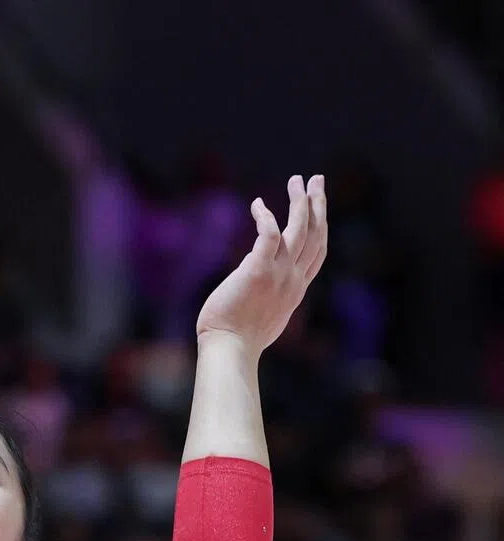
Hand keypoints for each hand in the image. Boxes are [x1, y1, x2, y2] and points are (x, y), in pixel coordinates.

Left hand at [195, 175, 327, 355]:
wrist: (229, 350)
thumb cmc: (237, 340)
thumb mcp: (265, 317)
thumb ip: (269, 298)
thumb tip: (258, 287)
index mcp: (295, 290)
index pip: (317, 253)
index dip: (321, 227)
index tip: (318, 208)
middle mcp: (293, 280)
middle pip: (316, 235)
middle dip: (318, 205)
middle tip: (317, 180)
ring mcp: (278, 275)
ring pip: (299, 229)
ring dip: (301, 202)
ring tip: (298, 179)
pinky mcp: (258, 270)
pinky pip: (268, 234)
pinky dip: (265, 216)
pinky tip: (257, 204)